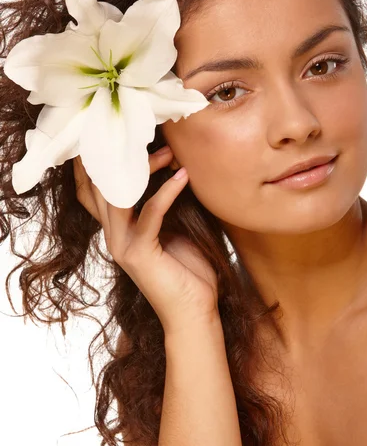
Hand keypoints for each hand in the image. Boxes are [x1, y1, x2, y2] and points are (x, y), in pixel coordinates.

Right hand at [73, 147, 219, 337]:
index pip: (93, 191)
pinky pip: (150, 214)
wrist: (194, 313)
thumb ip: (163, 204)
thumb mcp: (173, 230)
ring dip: (146, 169)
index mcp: (117, 230)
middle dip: (116, 156)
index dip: (94, 162)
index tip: (113, 133)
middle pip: (99, 186)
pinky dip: (166, 192)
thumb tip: (175, 166)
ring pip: (120, 195)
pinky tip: (183, 176)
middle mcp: (113, 236)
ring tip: (170, 150)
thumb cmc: (188, 271)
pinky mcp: (140, 254)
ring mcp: (122, 246)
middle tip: (141, 131)